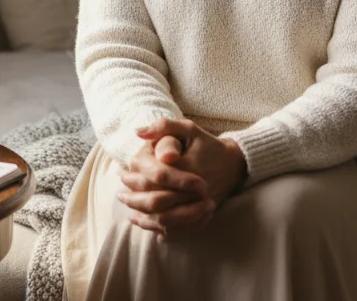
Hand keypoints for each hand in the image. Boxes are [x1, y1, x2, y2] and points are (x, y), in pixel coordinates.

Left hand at [119, 118, 247, 238]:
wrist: (235, 164)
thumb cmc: (208, 145)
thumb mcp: (189, 128)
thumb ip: (163, 126)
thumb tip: (137, 132)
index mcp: (186, 167)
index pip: (153, 178)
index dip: (134, 179)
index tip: (122, 176)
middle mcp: (192, 190)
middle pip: (155, 202)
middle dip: (134, 200)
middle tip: (121, 196)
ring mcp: (197, 205)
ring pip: (164, 220)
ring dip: (143, 218)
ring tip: (130, 213)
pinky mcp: (200, 216)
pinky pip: (178, 229)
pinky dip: (159, 229)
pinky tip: (148, 224)